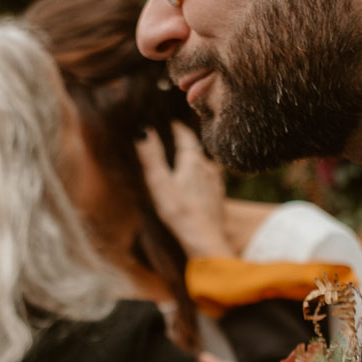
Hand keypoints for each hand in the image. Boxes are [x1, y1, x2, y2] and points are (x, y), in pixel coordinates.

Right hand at [136, 123, 233, 258]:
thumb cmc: (179, 211)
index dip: (178, 128)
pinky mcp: (218, 197)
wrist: (204, 238)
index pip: (186, 136)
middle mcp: (208, 167)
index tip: (171, 123)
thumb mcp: (160, 182)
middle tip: (177, 138)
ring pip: (206, 163)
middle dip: (187, 143)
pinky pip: (211, 179)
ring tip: (187, 158)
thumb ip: (152, 156)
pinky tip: (200, 182)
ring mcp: (215, 183)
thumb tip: (143, 130)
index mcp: (192, 161)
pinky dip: (203, 175)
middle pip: (197, 149)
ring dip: (197, 158)